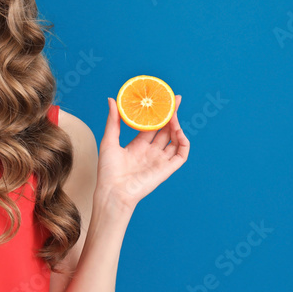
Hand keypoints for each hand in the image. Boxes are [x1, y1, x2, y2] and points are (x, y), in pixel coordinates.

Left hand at [95, 94, 189, 211]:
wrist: (113, 192)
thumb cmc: (108, 171)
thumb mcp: (109, 141)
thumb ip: (113, 121)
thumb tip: (112, 99)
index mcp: (138, 145)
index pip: (152, 126)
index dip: (158, 114)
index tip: (163, 99)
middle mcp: (150, 152)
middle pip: (165, 130)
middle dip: (171, 116)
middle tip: (175, 100)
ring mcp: (159, 160)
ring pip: (175, 140)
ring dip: (177, 127)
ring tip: (174, 116)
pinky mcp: (167, 169)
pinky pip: (181, 155)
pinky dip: (183, 143)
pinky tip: (178, 132)